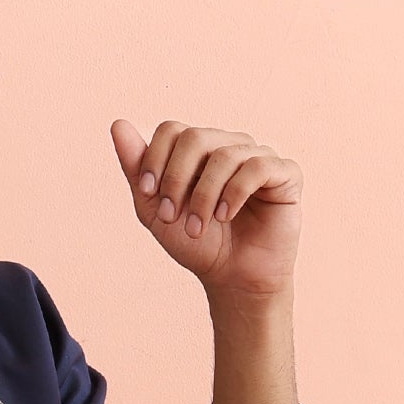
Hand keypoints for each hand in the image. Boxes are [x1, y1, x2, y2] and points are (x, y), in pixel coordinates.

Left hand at [110, 117, 301, 309]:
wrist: (233, 279)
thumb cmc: (198, 244)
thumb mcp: (156, 209)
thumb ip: (137, 168)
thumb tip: (118, 124)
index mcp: (200, 150)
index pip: (173, 130)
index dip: (156, 159)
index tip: (150, 194)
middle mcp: (229, 146)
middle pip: (196, 137)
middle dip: (177, 178)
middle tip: (171, 216)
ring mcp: (259, 157)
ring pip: (225, 154)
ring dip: (205, 195)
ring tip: (200, 226)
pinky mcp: (285, 174)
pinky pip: (258, 166)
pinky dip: (236, 192)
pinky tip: (226, 216)